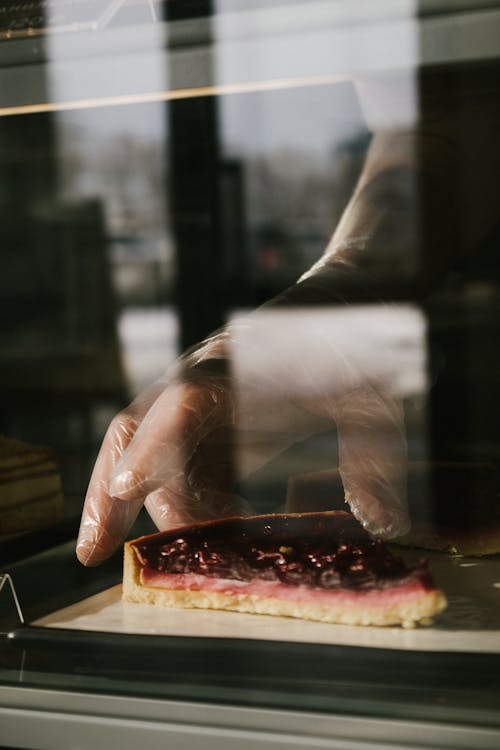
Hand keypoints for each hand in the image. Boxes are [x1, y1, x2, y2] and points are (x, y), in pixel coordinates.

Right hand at [76, 304, 411, 565]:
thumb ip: (375, 458)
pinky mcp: (210, 420)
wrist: (345, 305)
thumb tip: (381, 526)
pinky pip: (178, 463)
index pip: (182, 403)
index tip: (130, 490)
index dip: (153, 446)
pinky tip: (207, 535)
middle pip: (135, 429)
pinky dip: (181, 503)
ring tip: (163, 561)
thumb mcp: (376, 398)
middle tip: (92, 553)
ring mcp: (200, 401)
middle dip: (108, 490)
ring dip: (143, 507)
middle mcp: (202, 381)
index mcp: (238, 366)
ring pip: (147, 452)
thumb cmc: (356, 345)